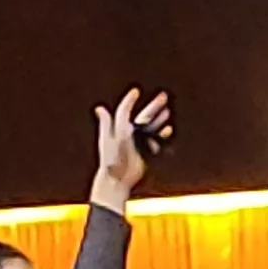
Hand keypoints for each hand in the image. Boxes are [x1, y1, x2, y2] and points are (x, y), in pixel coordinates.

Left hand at [93, 87, 166, 205]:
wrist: (117, 176)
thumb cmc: (112, 156)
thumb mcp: (112, 136)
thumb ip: (110, 121)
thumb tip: (99, 108)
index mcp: (121, 127)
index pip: (126, 110)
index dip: (130, 100)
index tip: (136, 91)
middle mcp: (130, 133)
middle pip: (144, 116)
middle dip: (154, 106)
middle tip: (164, 96)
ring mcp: (139, 143)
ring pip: (151, 127)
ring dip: (160, 119)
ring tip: (168, 111)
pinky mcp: (146, 152)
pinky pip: (156, 141)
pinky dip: (162, 134)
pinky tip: (168, 129)